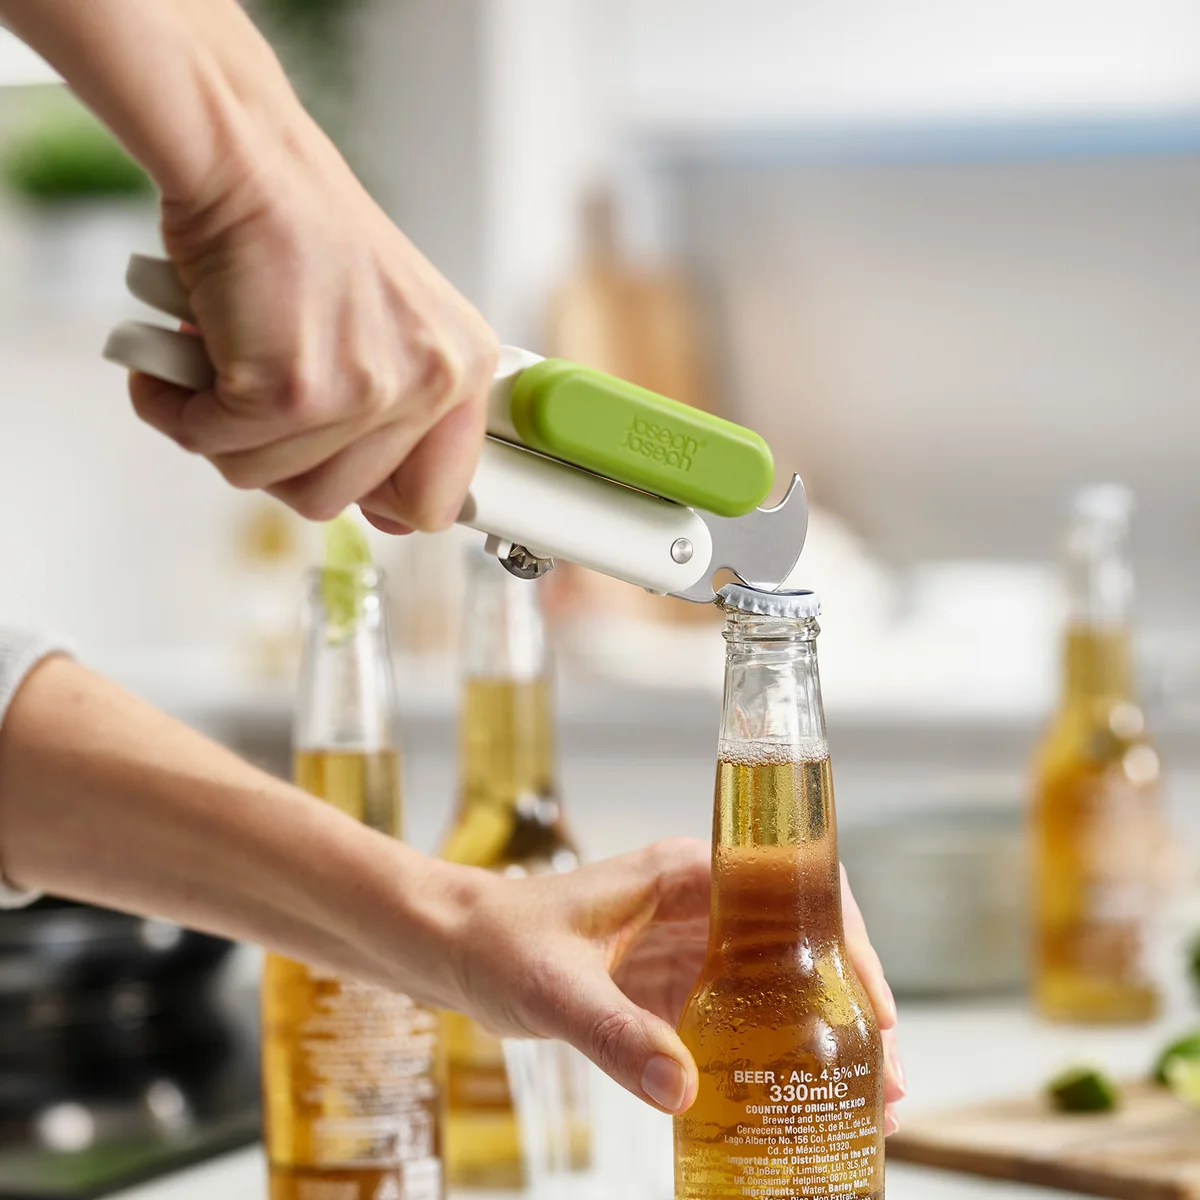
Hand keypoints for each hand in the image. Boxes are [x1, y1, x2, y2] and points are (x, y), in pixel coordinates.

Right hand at [129, 118, 497, 532]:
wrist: (250, 162)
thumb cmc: (308, 238)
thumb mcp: (394, 329)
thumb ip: (400, 421)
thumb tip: (390, 515)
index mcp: (463, 370)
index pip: (437, 503)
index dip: (374, 500)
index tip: (335, 468)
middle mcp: (429, 383)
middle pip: (335, 502)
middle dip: (279, 457)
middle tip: (257, 396)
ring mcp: (364, 391)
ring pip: (272, 483)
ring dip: (227, 432)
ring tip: (222, 366)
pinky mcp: (291, 391)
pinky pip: (216, 446)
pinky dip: (177, 409)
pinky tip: (180, 360)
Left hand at [441, 839, 904, 1124]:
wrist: (450, 949)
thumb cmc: (496, 940)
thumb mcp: (552, 985)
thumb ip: (614, 1034)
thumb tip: (685, 1091)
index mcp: (684, 874)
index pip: (790, 887)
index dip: (843, 941)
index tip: (873, 1005)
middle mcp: (698, 906)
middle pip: (798, 944)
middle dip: (847, 1005)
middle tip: (882, 1077)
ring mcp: (686, 948)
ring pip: (774, 986)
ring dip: (816, 1038)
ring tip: (860, 1102)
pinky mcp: (668, 990)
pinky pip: (734, 1022)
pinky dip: (767, 1059)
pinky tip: (789, 1105)